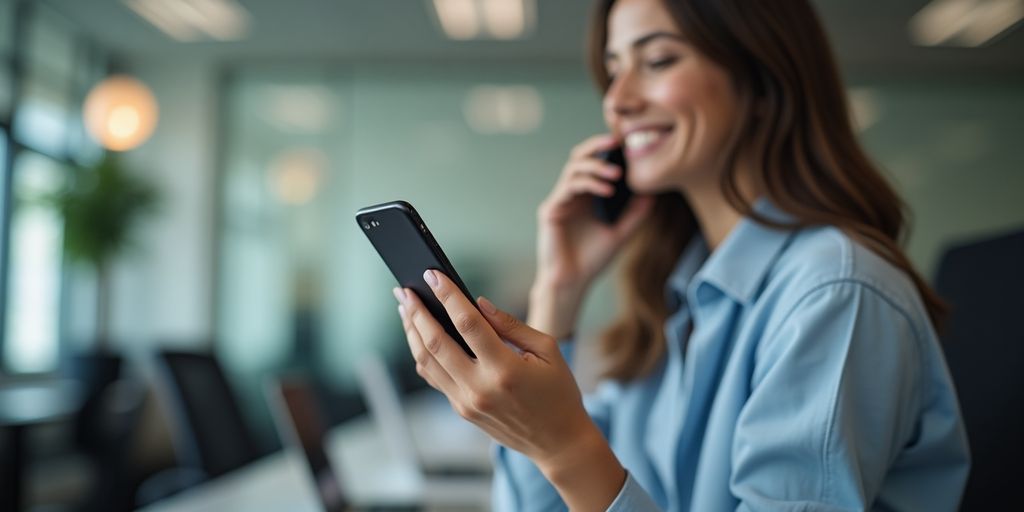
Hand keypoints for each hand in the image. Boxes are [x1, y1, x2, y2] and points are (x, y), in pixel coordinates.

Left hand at [395, 270, 625, 509]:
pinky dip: (422, 354)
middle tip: (405, 290)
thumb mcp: (547, 350)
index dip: (448, 295)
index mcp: (505, 369)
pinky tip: (418, 336)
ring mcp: (466, 402)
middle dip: (417, 312)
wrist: (557, 441)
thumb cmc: (558, 392)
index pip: (467, 323)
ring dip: (412, 332)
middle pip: (436, 342)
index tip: (433, 275)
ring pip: (426, 361)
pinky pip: (433, 377)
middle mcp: (480, 388)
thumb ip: (510, 325)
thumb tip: (478, 303)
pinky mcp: (461, 409)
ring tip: (405, 309)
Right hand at [533, 134, 653, 335]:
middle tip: (618, 141)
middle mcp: (571, 194)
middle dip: (598, 145)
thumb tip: (653, 192)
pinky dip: (589, 184)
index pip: (595, 162)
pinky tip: (607, 191)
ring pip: (574, 169)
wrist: (573, 282)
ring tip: (616, 173)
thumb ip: (635, 213)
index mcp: (586, 195)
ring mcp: (560, 200)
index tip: (629, 143)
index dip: (608, 149)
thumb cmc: (593, 259)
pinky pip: (568, 188)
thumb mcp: (622, 232)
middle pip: (580, 157)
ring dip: (596, 166)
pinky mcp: (551, 210)